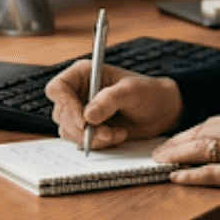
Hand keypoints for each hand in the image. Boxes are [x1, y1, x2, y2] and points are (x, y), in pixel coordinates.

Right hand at [47, 60, 182, 148]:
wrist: (161, 112)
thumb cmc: (147, 93)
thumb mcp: (131, 91)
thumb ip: (109, 100)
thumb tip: (87, 116)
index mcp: (82, 75)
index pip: (58, 88)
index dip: (66, 105)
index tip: (84, 121)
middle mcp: (77, 93)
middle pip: (61, 114)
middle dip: (83, 128)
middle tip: (106, 132)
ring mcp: (80, 112)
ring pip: (68, 130)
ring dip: (92, 137)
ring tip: (116, 133)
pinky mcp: (87, 129)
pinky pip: (80, 141)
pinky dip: (98, 143)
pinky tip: (116, 135)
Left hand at [153, 110, 219, 214]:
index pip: (210, 122)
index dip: (187, 132)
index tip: (174, 140)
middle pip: (200, 133)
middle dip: (175, 143)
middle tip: (158, 152)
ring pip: (200, 150)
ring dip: (175, 157)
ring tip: (160, 163)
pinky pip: (210, 173)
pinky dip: (189, 174)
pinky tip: (176, 177)